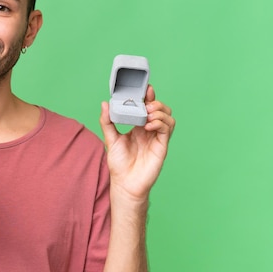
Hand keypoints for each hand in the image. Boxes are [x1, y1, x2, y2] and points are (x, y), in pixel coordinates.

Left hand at [99, 85, 175, 200]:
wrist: (125, 183)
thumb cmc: (118, 163)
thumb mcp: (110, 139)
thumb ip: (107, 121)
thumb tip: (104, 103)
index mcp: (138, 127)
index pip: (147, 107)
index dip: (148, 96)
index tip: (145, 88)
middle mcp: (149, 131)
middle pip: (161, 110)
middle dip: (155, 102)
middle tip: (146, 104)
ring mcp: (157, 138)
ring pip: (168, 117)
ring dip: (160, 112)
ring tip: (148, 114)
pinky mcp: (161, 146)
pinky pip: (167, 129)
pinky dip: (160, 123)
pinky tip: (149, 125)